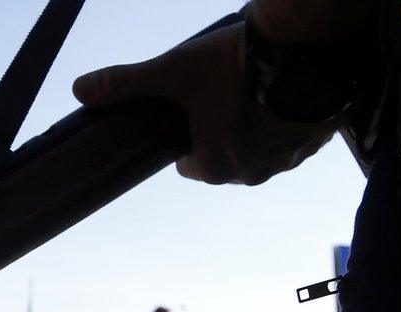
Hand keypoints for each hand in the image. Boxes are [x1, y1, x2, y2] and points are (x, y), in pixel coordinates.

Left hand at [72, 22, 337, 184]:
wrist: (308, 49)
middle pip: (226, 160)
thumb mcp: (174, 71)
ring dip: (257, 130)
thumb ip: (127, 83)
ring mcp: (290, 159)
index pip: (189, 166)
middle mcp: (253, 173)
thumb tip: (80, 89)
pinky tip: (284, 94)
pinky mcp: (320, 140)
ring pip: (263, 152)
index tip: (187, 116)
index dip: (184, 140)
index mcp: (214, 167)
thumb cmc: (234, 66)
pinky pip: (297, 138)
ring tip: (252, 93)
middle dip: (220, 135)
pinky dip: (288, 121)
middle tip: (219, 98)